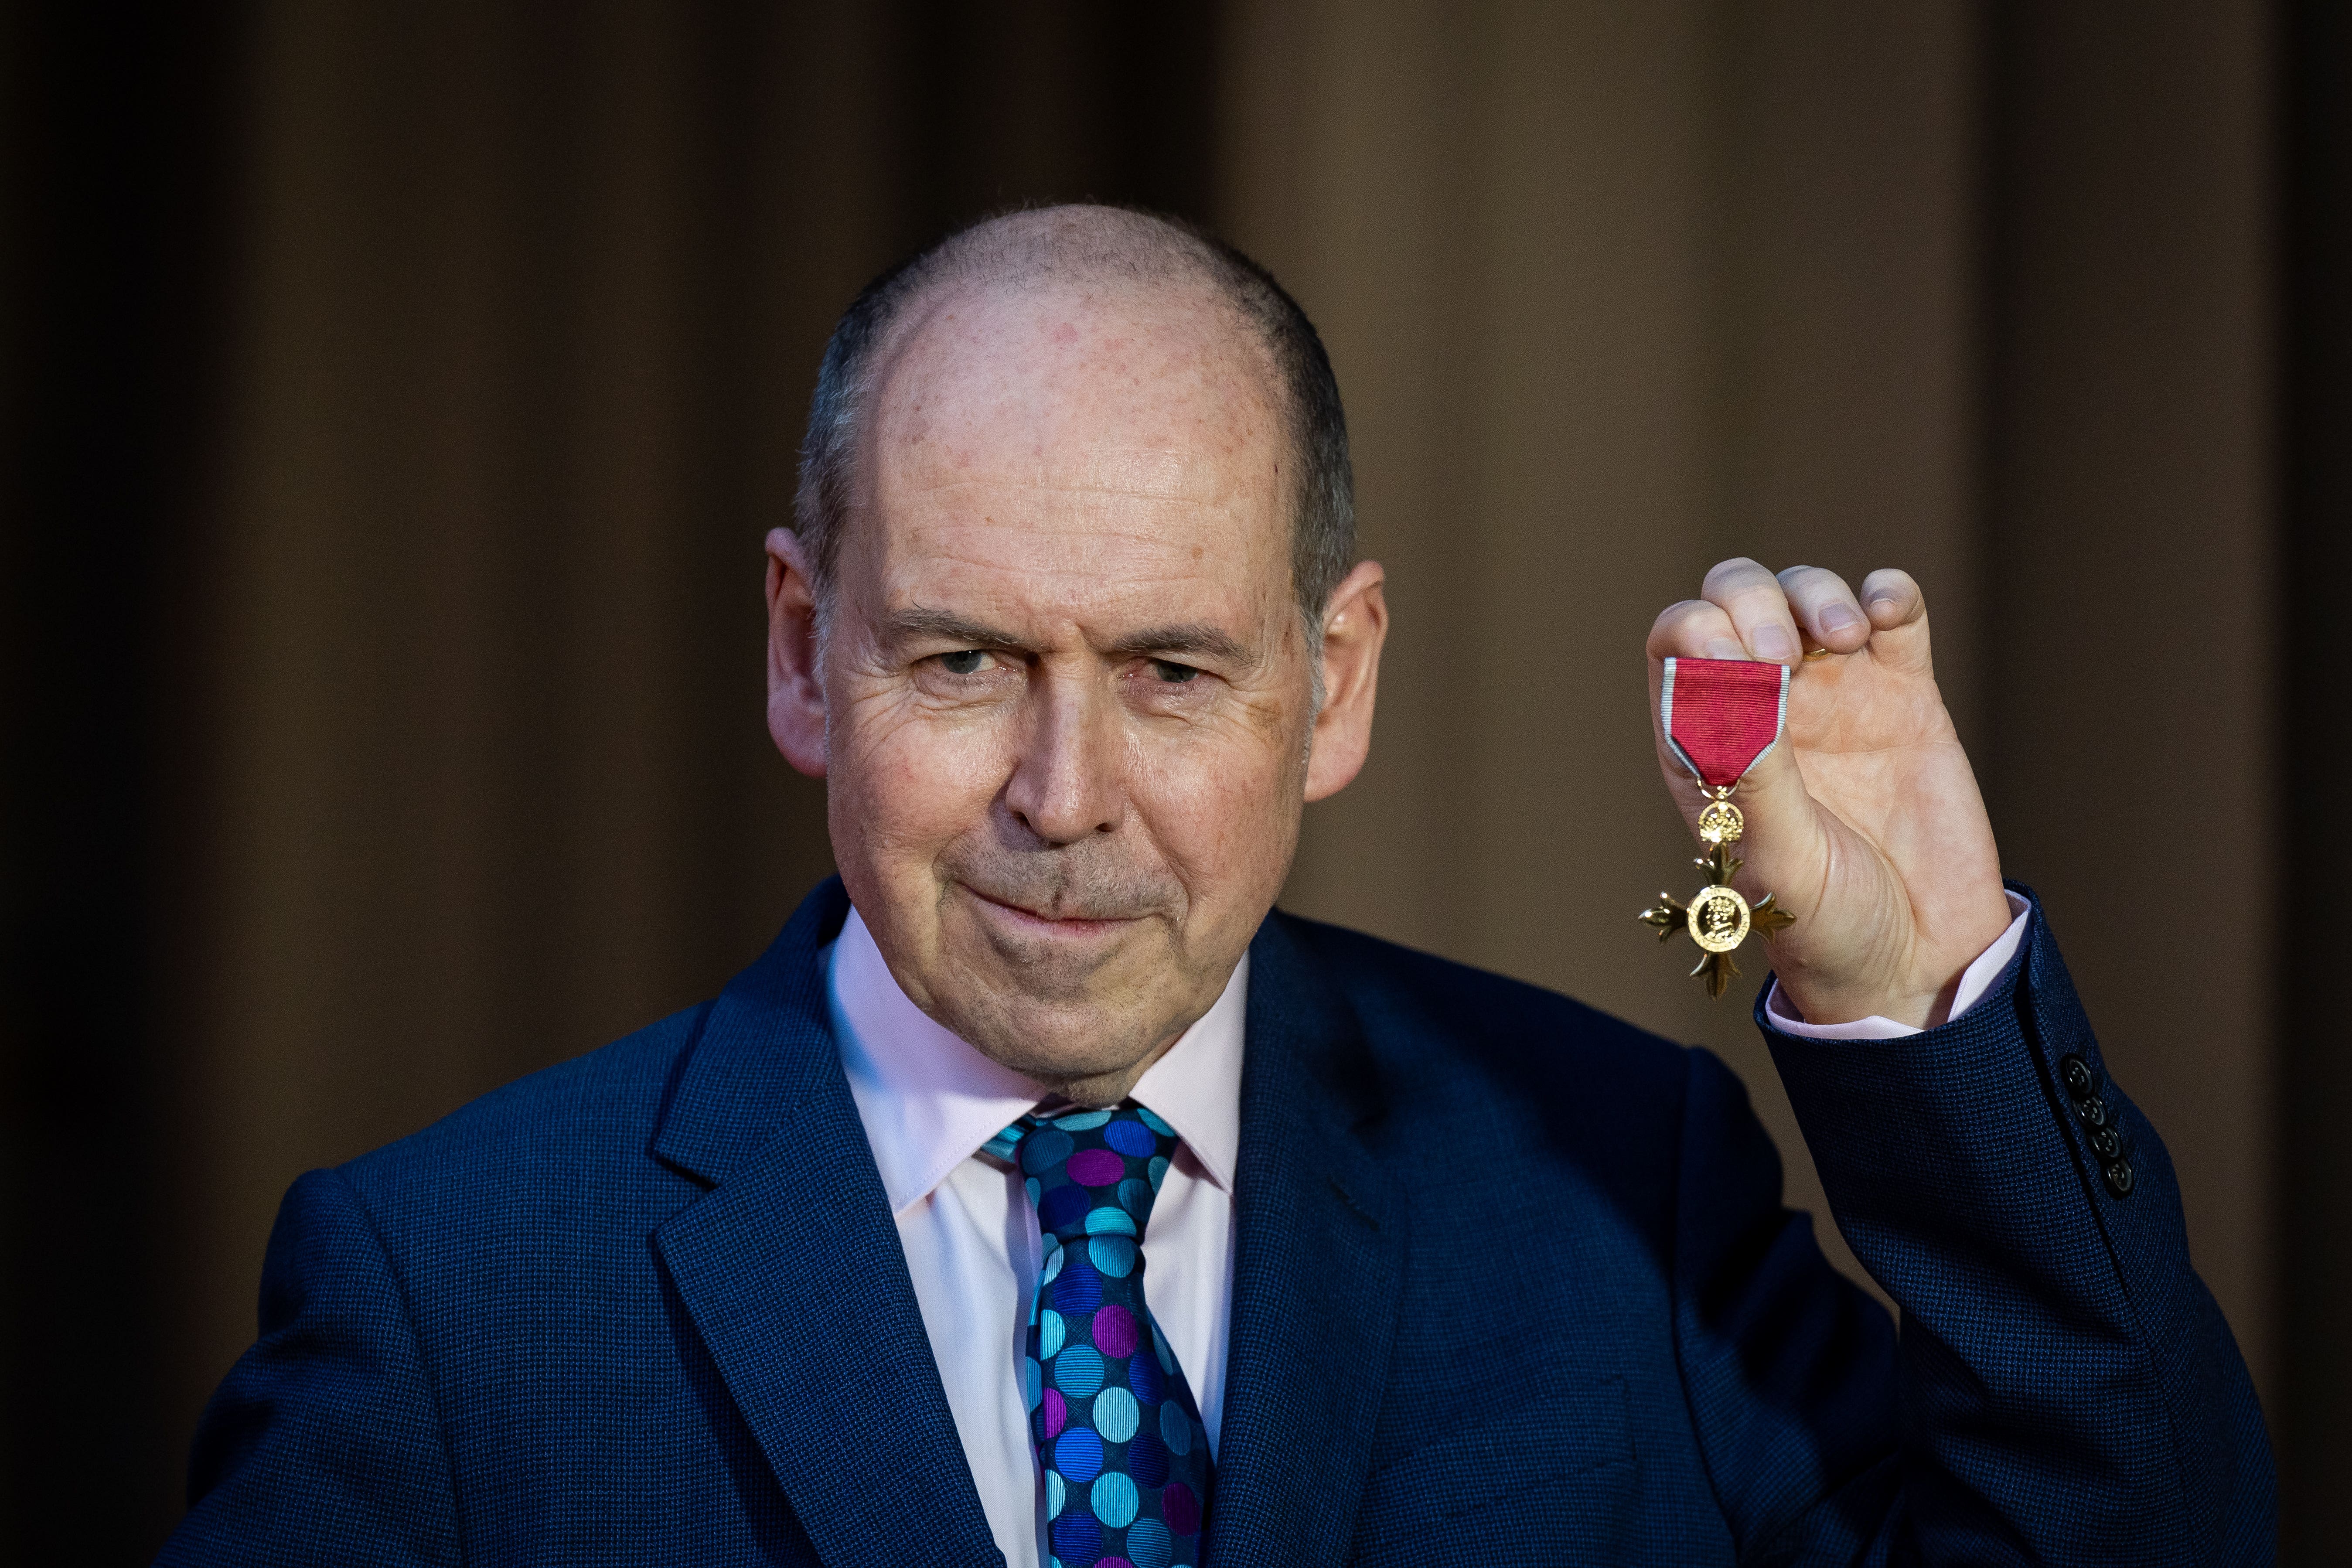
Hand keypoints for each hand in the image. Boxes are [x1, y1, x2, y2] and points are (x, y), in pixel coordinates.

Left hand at [1646, 559, 2011, 1026]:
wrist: (1918, 961)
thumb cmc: (1824, 925)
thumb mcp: (1778, 856)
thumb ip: (1752, 766)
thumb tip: (1719, 665)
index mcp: (1708, 744)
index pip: (1678, 644)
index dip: (1701, 629)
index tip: (1742, 664)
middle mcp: (1762, 709)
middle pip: (1735, 600)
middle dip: (1754, 598)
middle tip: (1786, 651)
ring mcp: (1834, 695)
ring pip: (1806, 595)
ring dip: (1818, 594)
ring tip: (1845, 639)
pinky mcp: (1904, 695)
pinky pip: (1891, 615)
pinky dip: (1886, 593)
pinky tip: (1885, 612)